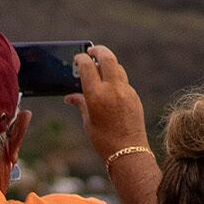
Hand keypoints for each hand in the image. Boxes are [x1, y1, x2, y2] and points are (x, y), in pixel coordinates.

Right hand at [74, 41, 147, 161]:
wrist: (129, 152)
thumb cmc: (104, 139)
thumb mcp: (88, 121)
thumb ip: (80, 103)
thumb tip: (70, 96)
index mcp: (97, 95)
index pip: (88, 66)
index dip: (81, 58)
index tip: (78, 58)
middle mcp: (113, 90)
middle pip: (108, 58)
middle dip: (98, 50)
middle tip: (91, 50)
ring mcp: (126, 92)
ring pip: (118, 68)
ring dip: (108, 64)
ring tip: (100, 67)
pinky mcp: (134, 97)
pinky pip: (124, 81)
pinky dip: (116, 78)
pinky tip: (109, 85)